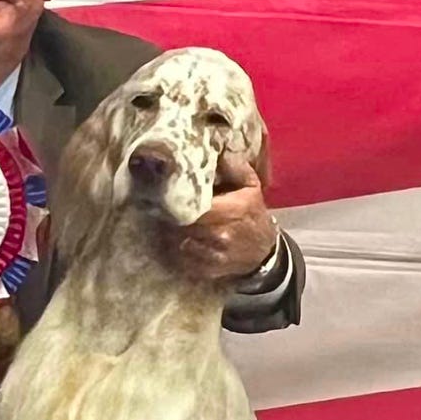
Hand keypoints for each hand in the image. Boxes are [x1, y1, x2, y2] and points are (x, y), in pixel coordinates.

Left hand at [161, 155, 277, 282]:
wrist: (264, 250)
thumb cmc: (252, 214)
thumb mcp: (251, 187)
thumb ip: (236, 167)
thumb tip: (218, 150)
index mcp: (233, 210)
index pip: (196, 206)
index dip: (177, 202)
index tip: (164, 193)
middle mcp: (222, 234)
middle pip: (182, 225)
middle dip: (168, 216)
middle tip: (156, 206)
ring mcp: (214, 255)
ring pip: (177, 243)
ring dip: (167, 233)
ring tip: (160, 222)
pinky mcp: (207, 270)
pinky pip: (181, 260)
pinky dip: (173, 250)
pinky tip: (171, 241)